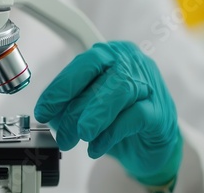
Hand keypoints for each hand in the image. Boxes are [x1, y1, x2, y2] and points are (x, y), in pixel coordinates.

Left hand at [34, 42, 181, 186]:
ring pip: (118, 92)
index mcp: (109, 56)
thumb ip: (71, 104)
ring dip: (94, 117)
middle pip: (98, 79)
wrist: (150, 144)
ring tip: (80, 135)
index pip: (82, 66)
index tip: (43, 110)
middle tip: (61, 133)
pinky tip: (96, 147)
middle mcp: (130, 63)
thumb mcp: (88, 107)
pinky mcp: (160, 110)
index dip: (60, 89)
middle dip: (74, 109)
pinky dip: (111, 133)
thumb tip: (50, 114)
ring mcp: (149, 84)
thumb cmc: (116, 118)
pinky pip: (134, 117)